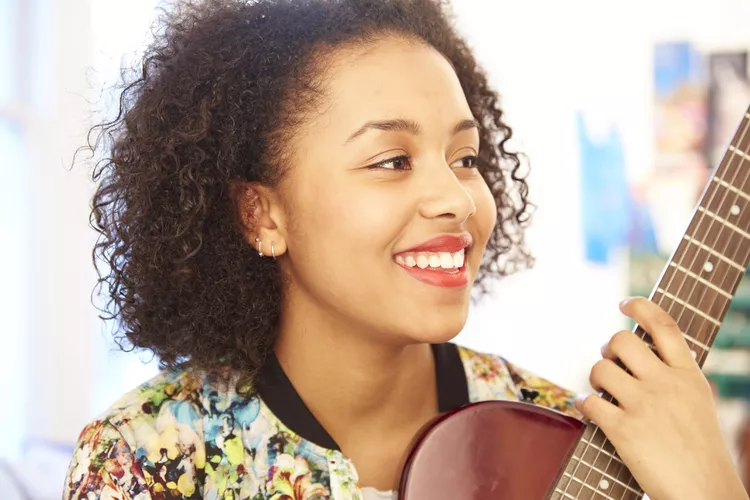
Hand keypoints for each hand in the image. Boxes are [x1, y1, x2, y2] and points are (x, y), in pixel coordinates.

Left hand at [575, 297, 748, 499]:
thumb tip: (642, 355)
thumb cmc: (699, 451)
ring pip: (600, 368)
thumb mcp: (698, 402)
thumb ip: (674, 376)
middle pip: (621, 341)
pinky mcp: (624, 430)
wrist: (705, 493)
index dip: (640, 307)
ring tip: (602, 391)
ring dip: (595, 378)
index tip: (624, 303)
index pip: (664, 326)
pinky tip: (590, 410)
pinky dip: (583, 403)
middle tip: (609, 363)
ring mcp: (644, 406)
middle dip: (607, 349)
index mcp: (688, 376)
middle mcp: (666, 385)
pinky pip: (589, 401)